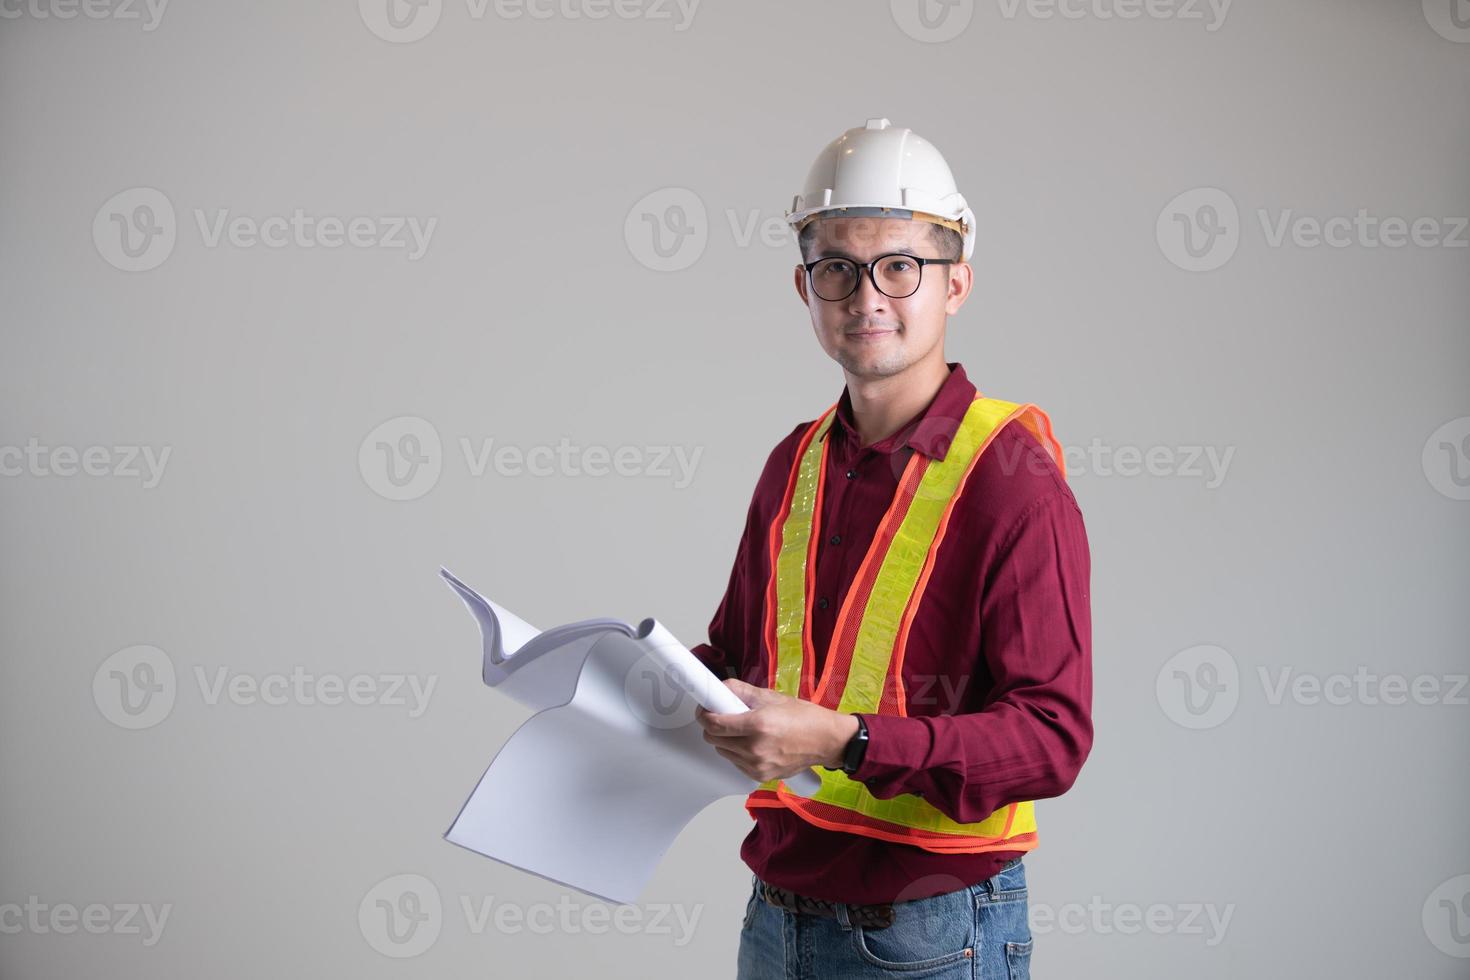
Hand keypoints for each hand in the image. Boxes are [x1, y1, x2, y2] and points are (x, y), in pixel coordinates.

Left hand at [694, 678, 859, 781]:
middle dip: (714, 726)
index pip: (714, 724)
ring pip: (723, 752)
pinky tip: (753, 744)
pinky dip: (738, 752)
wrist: (826, 741)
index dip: (704, 714)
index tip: (705, 709)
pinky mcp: (760, 776)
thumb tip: (719, 687)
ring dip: (726, 740)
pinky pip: (736, 763)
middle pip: (713, 740)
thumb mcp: (771, 697)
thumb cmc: (803, 717)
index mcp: (757, 725)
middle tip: (725, 716)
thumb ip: (741, 691)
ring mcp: (757, 766)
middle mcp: (755, 748)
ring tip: (744, 730)